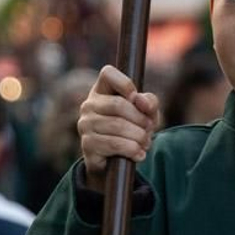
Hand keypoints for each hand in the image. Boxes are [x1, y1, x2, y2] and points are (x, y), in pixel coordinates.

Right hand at [78, 66, 159, 192]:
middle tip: (150, 129)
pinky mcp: (87, 144)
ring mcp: (85, 124)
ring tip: (146, 143)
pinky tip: (139, 154)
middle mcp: (89, 105)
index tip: (137, 98)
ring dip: (139, 137)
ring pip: (118, 126)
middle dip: (140, 119)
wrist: (116, 160)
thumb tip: (140, 100)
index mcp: (102, 90)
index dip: (126, 83)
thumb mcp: (146, 114)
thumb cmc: (132, 129)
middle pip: (118, 104)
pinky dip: (132, 149)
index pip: (108, 73)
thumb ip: (149, 102)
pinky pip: (114, 143)